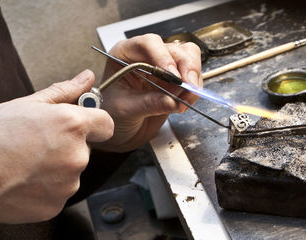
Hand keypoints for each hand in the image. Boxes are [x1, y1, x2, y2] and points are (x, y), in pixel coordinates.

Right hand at [0, 70, 113, 222]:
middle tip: (37, 145)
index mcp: (73, 126)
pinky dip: (46, 189)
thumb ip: (64, 91)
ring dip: (57, 169)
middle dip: (68, 146)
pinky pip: (59, 193)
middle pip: (85, 149)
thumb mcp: (27, 104)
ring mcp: (68, 184)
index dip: (94, 125)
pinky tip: (23, 180)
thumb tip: (86, 78)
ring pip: (71, 172)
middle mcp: (77, 156)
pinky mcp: (56, 205)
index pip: (106, 125)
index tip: (82, 127)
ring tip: (26, 164)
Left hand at [94, 34, 202, 151]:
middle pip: (174, 49)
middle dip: (185, 69)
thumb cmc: (112, 115)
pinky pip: (192, 77)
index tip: (173, 76)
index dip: (163, 57)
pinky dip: (193, 90)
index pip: (148, 44)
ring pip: (189, 57)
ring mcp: (163, 67)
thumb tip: (171, 100)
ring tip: (185, 100)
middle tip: (188, 89)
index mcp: (125, 54)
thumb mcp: (125, 109)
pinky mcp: (175, 80)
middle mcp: (146, 55)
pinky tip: (183, 103)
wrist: (120, 129)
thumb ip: (147, 103)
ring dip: (192, 79)